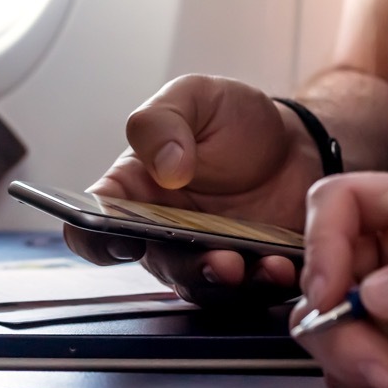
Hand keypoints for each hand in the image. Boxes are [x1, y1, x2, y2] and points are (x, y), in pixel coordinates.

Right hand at [65, 75, 322, 304]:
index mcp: (134, 193)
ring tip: (256, 265)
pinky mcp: (248, 270)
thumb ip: (164, 122)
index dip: (96, 241)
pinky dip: (265, 283)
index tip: (125, 237)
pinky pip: (250, 290)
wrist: (295, 141)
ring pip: (204, 286)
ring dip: (228, 282)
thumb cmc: (233, 122)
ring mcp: (205, 255)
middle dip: (188, 267)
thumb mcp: (195, 97)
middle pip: (160, 266)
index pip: (92, 228)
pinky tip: (281, 265)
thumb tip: (166, 168)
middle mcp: (163, 233)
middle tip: (220, 258)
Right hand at [294, 172, 387, 387]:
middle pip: (317, 277)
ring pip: (320, 331)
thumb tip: (375, 292)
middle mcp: (384, 253)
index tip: (332, 297)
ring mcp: (372, 306)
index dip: (322, 244)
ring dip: (363, 371)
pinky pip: (339, 371)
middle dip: (345, 336)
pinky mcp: (369, 351)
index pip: (336, 202)